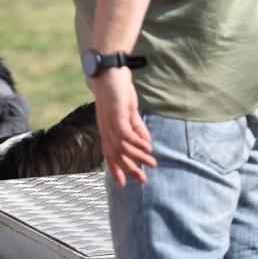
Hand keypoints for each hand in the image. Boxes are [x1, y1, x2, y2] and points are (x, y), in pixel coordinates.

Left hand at [91, 68, 155, 186]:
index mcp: (107, 130)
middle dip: (129, 170)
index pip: (109, 154)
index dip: (115, 170)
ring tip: (152, 163)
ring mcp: (109, 123)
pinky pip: (126, 135)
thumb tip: (147, 144)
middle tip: (143, 181)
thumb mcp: (129, 113)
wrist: (111, 73)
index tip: (123, 185)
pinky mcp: (115, 115)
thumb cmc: (119, 92)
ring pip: (122, 147)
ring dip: (138, 157)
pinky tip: (148, 147)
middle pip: (115, 155)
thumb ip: (137, 128)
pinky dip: (137, 143)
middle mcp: (105, 129)